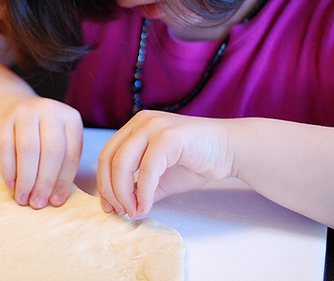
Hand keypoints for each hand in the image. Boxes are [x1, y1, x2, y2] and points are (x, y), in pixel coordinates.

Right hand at [0, 96, 82, 208]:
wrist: (4, 109)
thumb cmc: (36, 133)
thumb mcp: (55, 141)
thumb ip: (60, 165)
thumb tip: (55, 199)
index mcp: (70, 117)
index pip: (71, 152)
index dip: (64, 180)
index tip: (56, 201)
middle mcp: (50, 110)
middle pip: (52, 151)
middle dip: (45, 182)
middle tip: (38, 203)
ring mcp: (26, 111)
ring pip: (29, 150)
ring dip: (26, 179)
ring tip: (23, 199)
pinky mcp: (3, 118)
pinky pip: (6, 148)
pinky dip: (9, 171)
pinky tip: (11, 185)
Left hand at [97, 111, 233, 217]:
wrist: (230, 150)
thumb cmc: (196, 160)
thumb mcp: (160, 176)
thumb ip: (140, 186)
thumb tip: (121, 206)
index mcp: (135, 127)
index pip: (106, 155)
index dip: (104, 184)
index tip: (110, 207)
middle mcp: (141, 122)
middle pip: (109, 159)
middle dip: (110, 191)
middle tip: (120, 211)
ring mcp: (154, 126)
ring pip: (122, 163)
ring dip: (124, 193)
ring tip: (133, 211)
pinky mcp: (169, 136)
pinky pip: (147, 169)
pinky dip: (144, 192)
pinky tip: (146, 206)